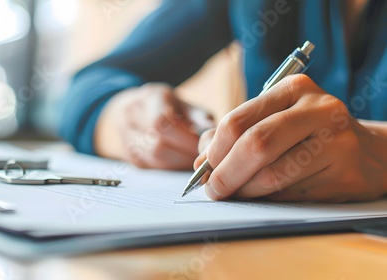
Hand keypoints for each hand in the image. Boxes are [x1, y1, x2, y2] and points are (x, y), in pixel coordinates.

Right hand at [96, 83, 205, 169]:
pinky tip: (182, 161)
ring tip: (194, 158)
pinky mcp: (131, 156)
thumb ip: (197, 116)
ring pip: (154, 158)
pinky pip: (153, 166)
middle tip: (203, 155)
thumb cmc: (163, 105)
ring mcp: (127, 138)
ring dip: (179, 162)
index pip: (161, 123)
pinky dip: (171, 166)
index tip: (202, 144)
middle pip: (158, 144)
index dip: (185, 138)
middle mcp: (131, 117)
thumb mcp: (182, 102)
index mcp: (149, 98)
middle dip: (185, 153)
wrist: (131, 109)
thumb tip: (212, 132)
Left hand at [195, 74, 386, 201]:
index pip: (239, 120)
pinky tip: (265, 195)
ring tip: (235, 193)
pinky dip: (269, 199)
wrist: (366, 152)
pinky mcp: (345, 173)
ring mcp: (337, 141)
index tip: (202, 168)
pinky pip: (291, 193)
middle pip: (256, 144)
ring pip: (273, 174)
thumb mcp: (272, 119)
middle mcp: (318, 109)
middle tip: (213, 189)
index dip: (214, 150)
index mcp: (294, 88)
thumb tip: (201, 163)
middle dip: (225, 173)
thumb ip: (235, 134)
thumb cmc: (306, 134)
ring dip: (245, 190)